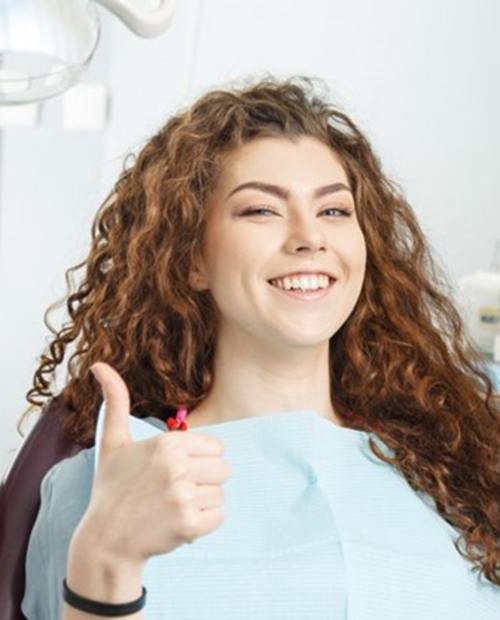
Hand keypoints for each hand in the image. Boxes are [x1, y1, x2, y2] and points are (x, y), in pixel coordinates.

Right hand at [74, 361, 230, 565]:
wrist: (105, 541)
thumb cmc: (111, 487)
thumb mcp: (113, 441)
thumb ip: (116, 401)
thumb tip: (99, 364)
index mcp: (167, 443)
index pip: (216, 446)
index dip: (199, 459)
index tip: (176, 470)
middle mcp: (177, 467)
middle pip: (223, 469)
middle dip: (204, 480)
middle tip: (176, 489)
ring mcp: (184, 497)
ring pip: (221, 493)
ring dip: (203, 502)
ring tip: (174, 506)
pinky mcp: (189, 525)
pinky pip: (218, 517)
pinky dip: (203, 523)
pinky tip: (179, 522)